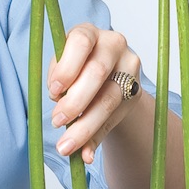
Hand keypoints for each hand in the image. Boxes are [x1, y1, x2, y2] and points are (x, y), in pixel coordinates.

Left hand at [49, 23, 141, 164]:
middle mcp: (114, 44)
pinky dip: (97, 138)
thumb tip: (60, 117)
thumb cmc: (73, 70)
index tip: (53, 92)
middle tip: (57, 121)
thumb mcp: (62, 69)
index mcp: (88, 33)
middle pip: (98, 72)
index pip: (81, 42)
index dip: (66, 68)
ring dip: (85, 125)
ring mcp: (129, 68)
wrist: (104, 76)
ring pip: (109, 98)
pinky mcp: (135, 92)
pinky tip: (86, 155)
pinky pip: (116, 117)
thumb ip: (59, 84)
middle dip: (75, 101)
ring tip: (66, 145)